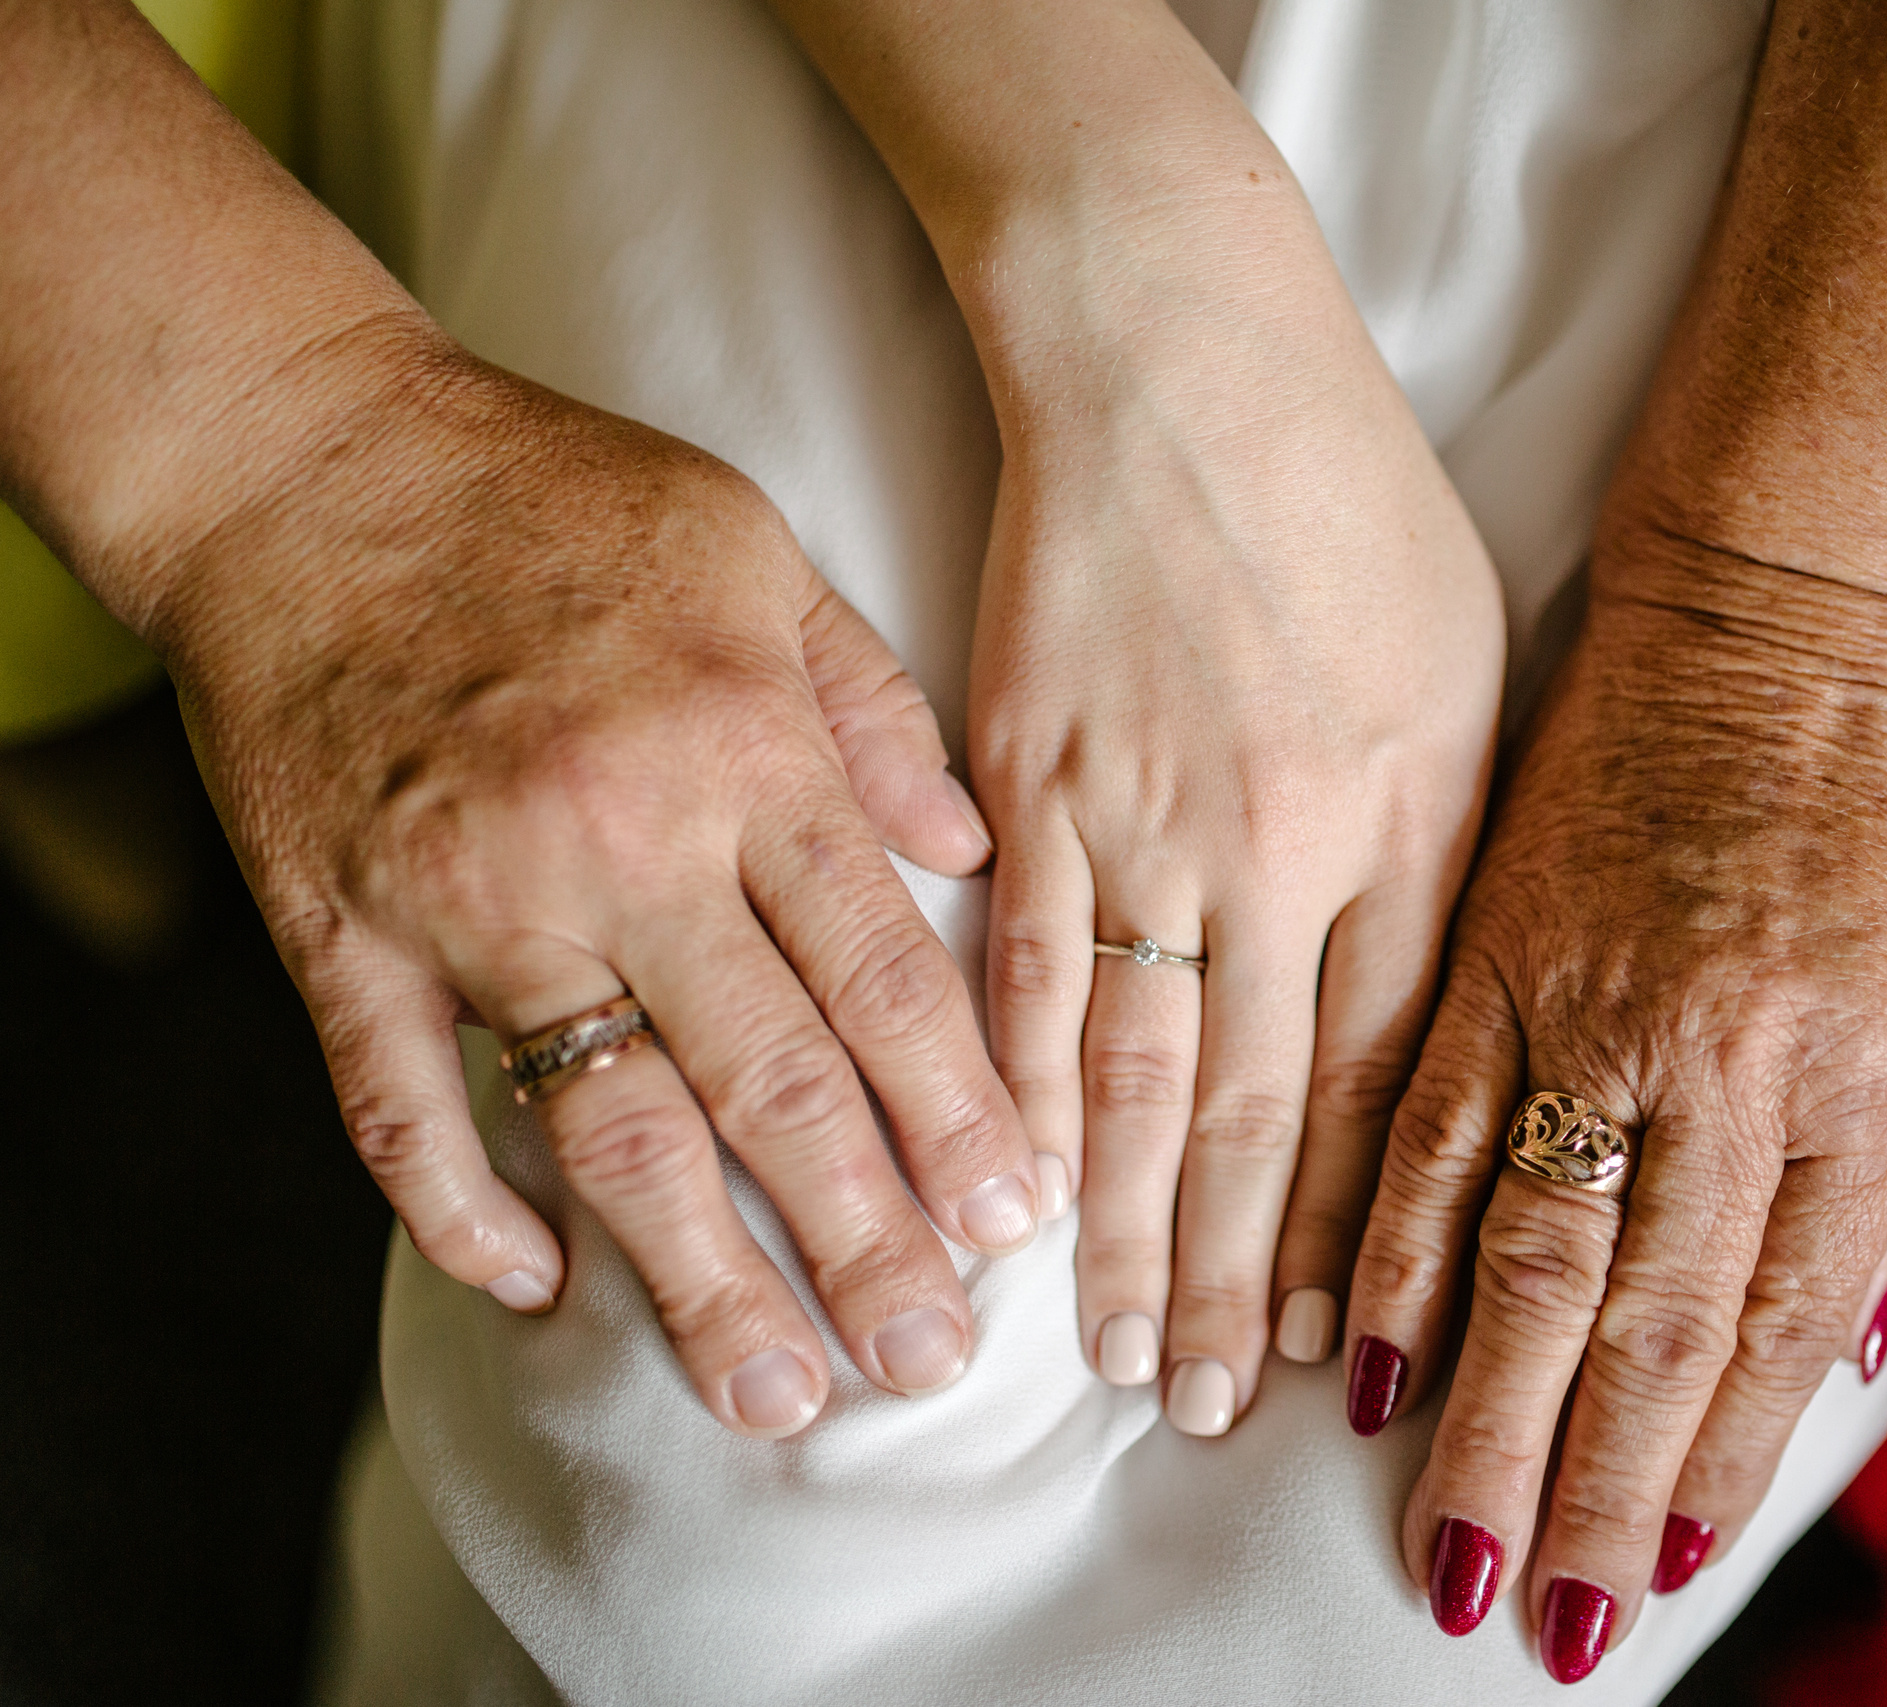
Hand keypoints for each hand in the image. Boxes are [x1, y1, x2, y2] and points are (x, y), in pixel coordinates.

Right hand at [165, 336, 1039, 1436]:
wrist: (305, 452)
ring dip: (699, 1279)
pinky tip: (534, 1289)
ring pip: (609, 1128)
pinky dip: (464, 1210)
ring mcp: (471, 898)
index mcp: (743, 752)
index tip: (1014, 1225)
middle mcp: (621, 843)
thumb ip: (873, 709)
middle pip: (770, 1085)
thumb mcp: (759, 551)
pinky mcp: (339, 927)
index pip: (881, 978)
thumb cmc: (554, 495)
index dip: (957, 1115)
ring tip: (776, 1394)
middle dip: (863, 1240)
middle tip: (928, 1362)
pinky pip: (401, 1105)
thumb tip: (971, 850)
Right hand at [967, 225, 1504, 1432]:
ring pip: (1121, 1071)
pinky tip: (1003, 1197)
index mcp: (1404, 820)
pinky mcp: (1018, 774)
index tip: (1319, 1350)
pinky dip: (1007, 1099)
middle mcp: (1271, 845)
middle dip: (1221, 1281)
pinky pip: (1013, 971)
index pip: (1374, 1081)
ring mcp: (1131, 814)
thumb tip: (1426, 1024)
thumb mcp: (1467, 674)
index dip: (1341, 1233)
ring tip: (1100, 1356)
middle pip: (1245, 1111)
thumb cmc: (1347, 504)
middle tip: (1193, 1414)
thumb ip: (1445, 858)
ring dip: (1113, 1230)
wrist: (1180, 356)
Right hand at [1343, 539, 1886, 1671]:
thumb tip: (1836, 1346)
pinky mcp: (1491, 941)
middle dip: (1584, 1492)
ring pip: (1519, 1248)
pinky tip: (1355, 1350)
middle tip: (1532, 1617)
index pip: (1773, 1328)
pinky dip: (1388, 1249)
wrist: (1798, 590)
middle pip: (1638, 1322)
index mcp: (1862, 1082)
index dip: (1706, 1470)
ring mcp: (1589, 1000)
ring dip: (1478, 1414)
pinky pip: (1420, 1119)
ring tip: (1441, 1541)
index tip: (1653, 1574)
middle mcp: (1722, 1063)